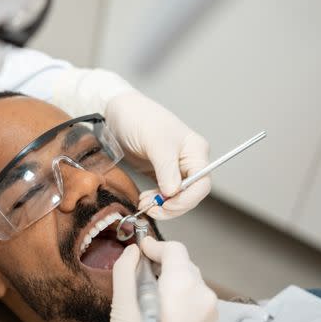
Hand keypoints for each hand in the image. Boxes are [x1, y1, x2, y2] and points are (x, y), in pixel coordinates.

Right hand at [90, 239, 217, 321]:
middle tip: (138, 270)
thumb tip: (132, 252)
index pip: (175, 250)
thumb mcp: (122, 304)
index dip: (155, 245)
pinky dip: (180, 296)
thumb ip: (125, 270)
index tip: (139, 248)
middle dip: (163, 263)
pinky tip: (161, 310)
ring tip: (148, 293)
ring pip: (191, 282)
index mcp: (184, 286)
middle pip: (184, 265)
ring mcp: (210, 315)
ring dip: (171, 279)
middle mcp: (204, 297)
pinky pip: (195, 300)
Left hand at [105, 89, 210, 219]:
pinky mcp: (160, 173)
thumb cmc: (140, 118)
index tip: (166, 204)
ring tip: (145, 204)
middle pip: (191, 194)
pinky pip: (164, 194)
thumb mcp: (155, 142)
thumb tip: (174, 192)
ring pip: (177, 197)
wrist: (119, 112)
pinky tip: (145, 200)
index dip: (187, 199)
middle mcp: (188, 161)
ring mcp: (174, 168)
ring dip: (162, 206)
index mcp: (195, 151)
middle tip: (152, 209)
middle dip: (172, 205)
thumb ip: (166, 168)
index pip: (202, 183)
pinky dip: (156, 201)